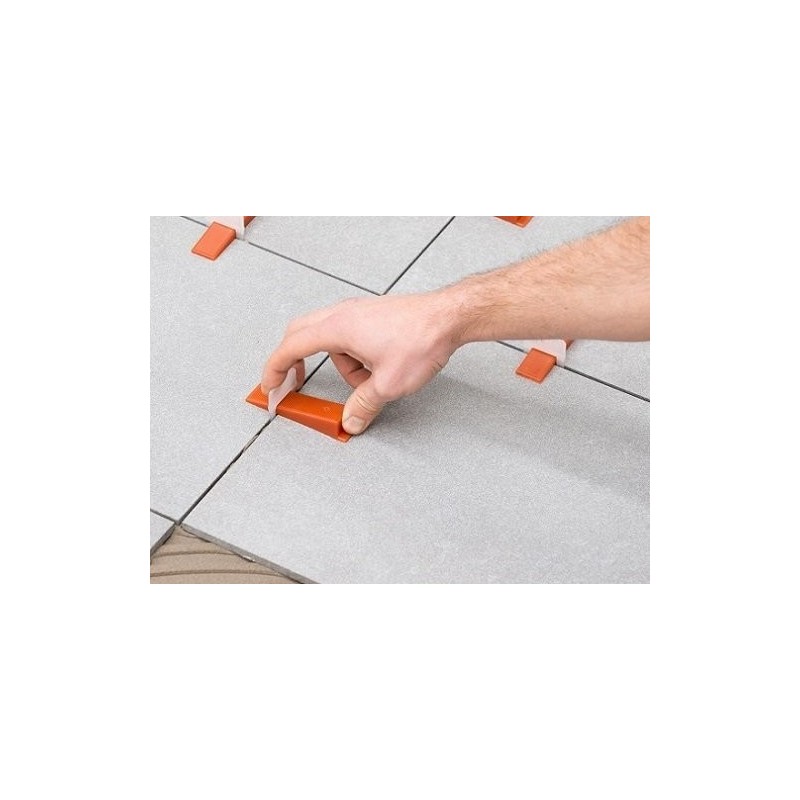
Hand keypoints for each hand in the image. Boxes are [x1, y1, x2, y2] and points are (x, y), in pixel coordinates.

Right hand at [262, 292, 459, 434]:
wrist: (448, 317)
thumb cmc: (421, 339)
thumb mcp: (388, 384)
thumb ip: (363, 405)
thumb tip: (350, 421)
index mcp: (337, 328)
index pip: (291, 347)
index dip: (275, 370)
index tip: (269, 387)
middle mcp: (342, 315)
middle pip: (300, 336)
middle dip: (294, 363)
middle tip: (294, 385)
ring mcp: (357, 313)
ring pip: (330, 341)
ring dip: (341, 367)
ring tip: (368, 384)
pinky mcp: (371, 316)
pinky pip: (350, 339)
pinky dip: (355, 358)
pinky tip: (379, 370)